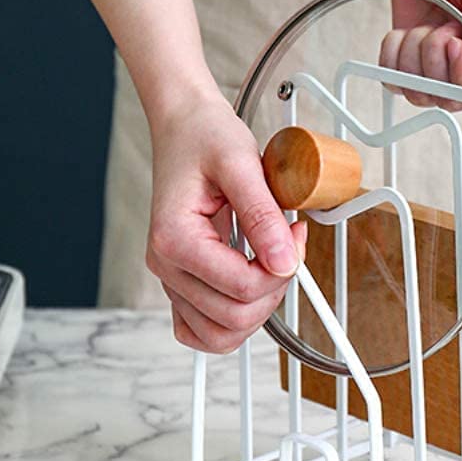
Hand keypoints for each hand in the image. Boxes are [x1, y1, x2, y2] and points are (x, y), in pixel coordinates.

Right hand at [145, 95, 306, 353]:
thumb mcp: (242, 163)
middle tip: (287, 248)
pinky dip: (232, 322)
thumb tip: (284, 262)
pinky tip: (250, 288)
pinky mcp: (181, 282)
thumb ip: (263, 216)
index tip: (295, 232)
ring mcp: (171, 278)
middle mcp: (165, 266)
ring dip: (258, 310)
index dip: (282, 268)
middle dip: (274, 289)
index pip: (242, 288)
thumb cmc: (205, 136)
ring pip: (220, 334)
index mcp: (174, 238)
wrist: (185, 125)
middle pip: (233, 318)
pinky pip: (203, 330)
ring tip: (270, 267)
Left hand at [384, 0, 461, 110]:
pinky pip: (395, 81)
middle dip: (436, 63)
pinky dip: (392, 57)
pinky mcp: (412, 58)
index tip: (454, 45)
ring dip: (412, 58)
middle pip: (454, 100)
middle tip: (441, 24)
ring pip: (422, 94)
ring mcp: (441, 64)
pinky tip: (402, 31)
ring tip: (424, 24)